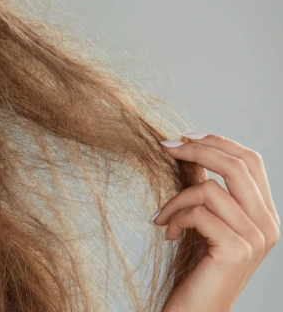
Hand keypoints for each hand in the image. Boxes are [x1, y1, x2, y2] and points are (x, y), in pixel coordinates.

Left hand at [152, 132, 278, 311]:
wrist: (198, 311)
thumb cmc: (197, 268)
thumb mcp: (205, 222)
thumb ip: (206, 192)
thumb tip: (191, 151)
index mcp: (264, 215)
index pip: (251, 161)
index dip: (218, 141)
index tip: (184, 136)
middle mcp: (268, 225)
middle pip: (237, 165)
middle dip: (197, 149)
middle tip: (165, 147)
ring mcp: (255, 238)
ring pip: (210, 189)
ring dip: (175, 199)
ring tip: (162, 218)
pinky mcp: (236, 249)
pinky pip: (198, 213)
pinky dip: (174, 217)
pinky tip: (167, 233)